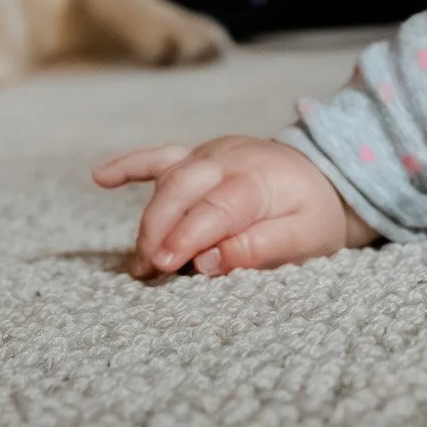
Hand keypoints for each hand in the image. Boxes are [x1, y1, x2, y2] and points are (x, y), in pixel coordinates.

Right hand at [94, 135, 378, 276]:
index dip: (189, 236)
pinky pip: (159, 157)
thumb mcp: (306, 238)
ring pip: (167, 180)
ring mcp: (209, 155)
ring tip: (139, 263)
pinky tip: (100, 177)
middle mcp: (229, 159)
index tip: (168, 265)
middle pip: (183, 189)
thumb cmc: (313, 215)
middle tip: (148, 270)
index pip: (217, 206)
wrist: (325, 177)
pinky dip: (130, 165)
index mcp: (259, 179)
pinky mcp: (195, 157)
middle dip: (160, 229)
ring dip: (148, 220)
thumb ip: (262, 248)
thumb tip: (211, 261)